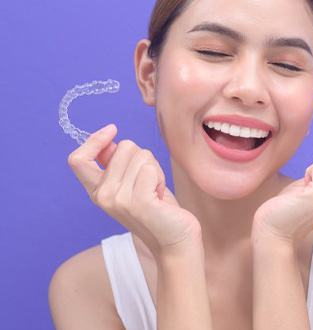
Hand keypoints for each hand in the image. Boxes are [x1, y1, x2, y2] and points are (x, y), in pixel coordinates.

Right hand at [67, 124, 201, 257]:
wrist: (175, 241)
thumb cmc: (158, 209)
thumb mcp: (132, 183)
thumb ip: (116, 164)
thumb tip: (108, 141)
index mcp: (98, 191)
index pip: (77, 159)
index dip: (94, 140)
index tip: (112, 130)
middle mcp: (103, 196)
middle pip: (122, 147)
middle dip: (143, 157)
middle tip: (149, 183)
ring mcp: (119, 200)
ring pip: (140, 155)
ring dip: (155, 169)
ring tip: (155, 191)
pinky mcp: (138, 202)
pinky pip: (150, 168)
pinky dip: (160, 177)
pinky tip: (160, 196)